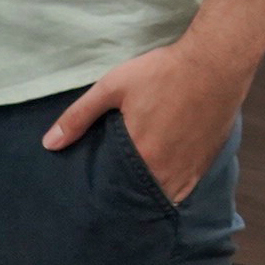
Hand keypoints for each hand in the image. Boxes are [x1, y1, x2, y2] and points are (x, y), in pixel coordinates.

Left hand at [43, 39, 250, 203]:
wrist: (216, 62)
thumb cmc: (163, 72)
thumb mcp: (114, 87)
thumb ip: (80, 116)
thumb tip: (49, 143)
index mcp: (142, 157)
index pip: (117, 195)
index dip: (107, 200)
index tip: (96, 202)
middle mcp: (168, 171)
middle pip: (142, 201)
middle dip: (128, 203)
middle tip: (114, 202)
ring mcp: (191, 169)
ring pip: (166, 198)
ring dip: (151, 198)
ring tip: (136, 196)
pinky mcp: (207, 162)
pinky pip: (186, 188)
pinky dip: (173, 189)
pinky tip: (163, 181)